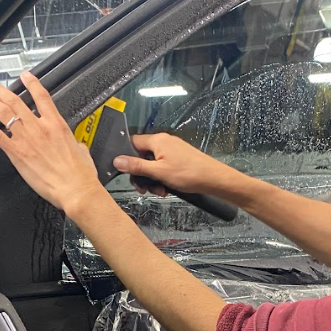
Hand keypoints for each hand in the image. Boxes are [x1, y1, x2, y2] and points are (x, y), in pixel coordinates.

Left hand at [0, 72, 102, 217]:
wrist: (75, 189)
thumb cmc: (80, 175)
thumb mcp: (82, 150)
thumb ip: (74, 143)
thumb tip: (75, 144)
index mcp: (56, 124)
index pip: (41, 96)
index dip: (31, 83)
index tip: (25, 76)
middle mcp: (39, 127)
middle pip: (16, 101)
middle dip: (3, 92)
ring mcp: (26, 138)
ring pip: (3, 112)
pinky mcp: (17, 152)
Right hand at [113, 133, 231, 197]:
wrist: (213, 179)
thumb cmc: (189, 173)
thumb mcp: (158, 172)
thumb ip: (137, 166)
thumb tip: (117, 161)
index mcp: (158, 141)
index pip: (133, 142)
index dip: (127, 157)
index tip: (128, 171)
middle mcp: (164, 142)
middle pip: (142, 156)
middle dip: (142, 174)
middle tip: (144, 188)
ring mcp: (172, 150)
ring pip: (153, 164)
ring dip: (152, 179)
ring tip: (160, 190)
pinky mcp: (179, 158)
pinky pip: (163, 166)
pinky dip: (162, 177)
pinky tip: (167, 188)